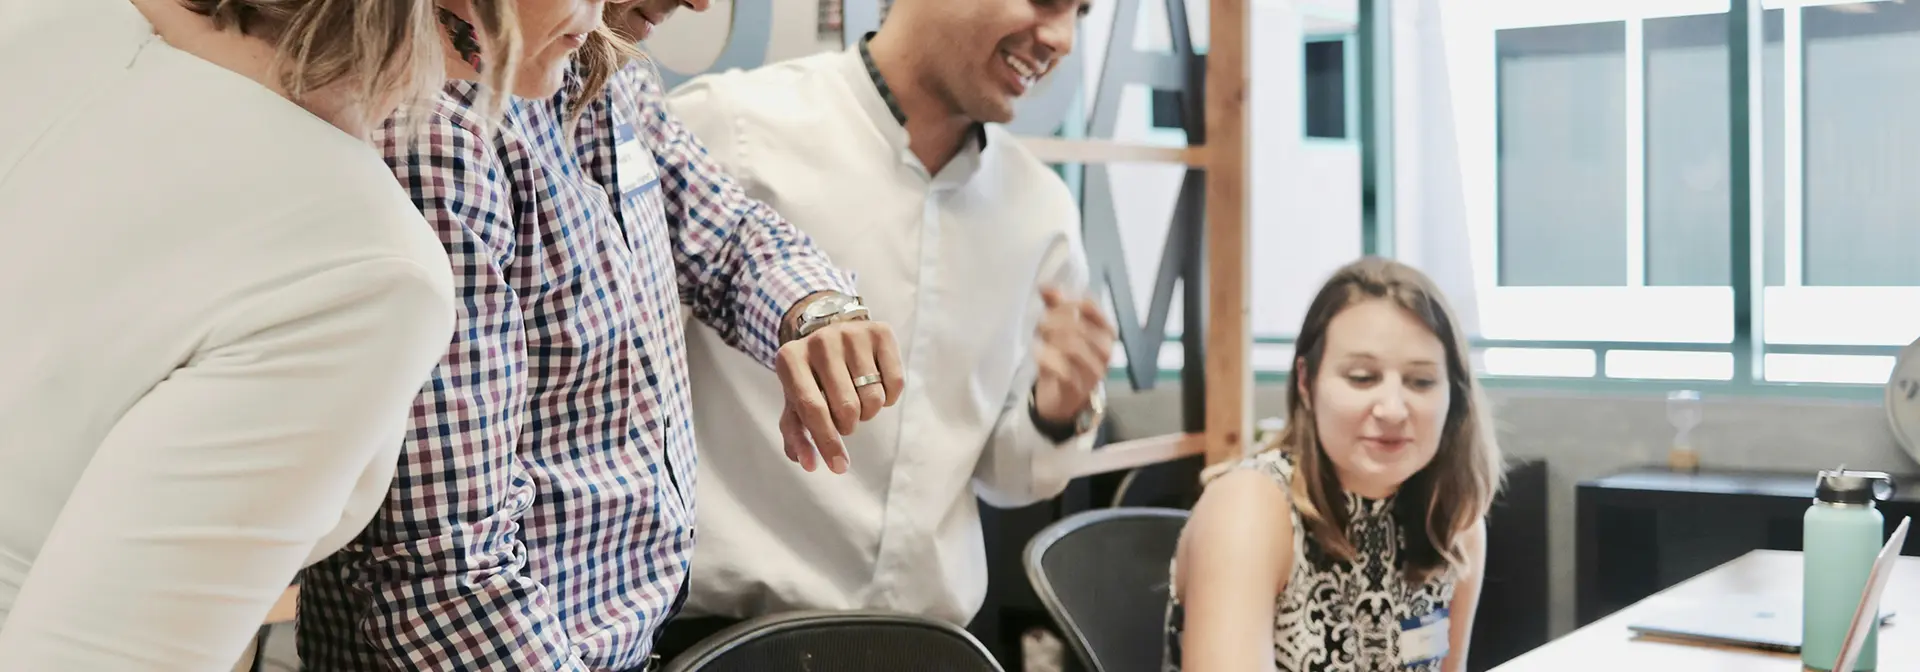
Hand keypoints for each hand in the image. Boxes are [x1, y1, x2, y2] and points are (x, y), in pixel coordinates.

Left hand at [774, 320, 903, 473]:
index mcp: (790, 359)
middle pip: (847, 408)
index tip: (839, 467)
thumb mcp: (795, 402)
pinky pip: (895, 384)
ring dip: (868, 412)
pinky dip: (888, 397)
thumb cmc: (811, 377)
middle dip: (848, 425)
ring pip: (873, 399)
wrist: (830, 331)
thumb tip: (810, 464)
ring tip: (857, 400)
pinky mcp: (881, 332)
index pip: (812, 408)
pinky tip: (875, 386)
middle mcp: (820, 341)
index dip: (827, 441)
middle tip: (844, 418)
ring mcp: (852, 333)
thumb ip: (797, 434)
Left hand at [1032, 287, 1115, 423]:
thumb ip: (1056, 306)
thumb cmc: (1067, 358)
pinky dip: (1047, 359)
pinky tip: (1038, 354)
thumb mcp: (1063, 330)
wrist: (1064, 399)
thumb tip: (1044, 286)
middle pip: (1079, 326)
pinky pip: (1063, 370)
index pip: (1090, 307)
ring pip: (1072, 347)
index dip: (1067, 303)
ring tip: (1039, 339)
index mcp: (1106, 332)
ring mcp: (1093, 371)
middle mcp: (1105, 351)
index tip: (1051, 306)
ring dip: (1050, 340)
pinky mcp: (1078, 388)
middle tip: (1040, 324)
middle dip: (1054, 322)